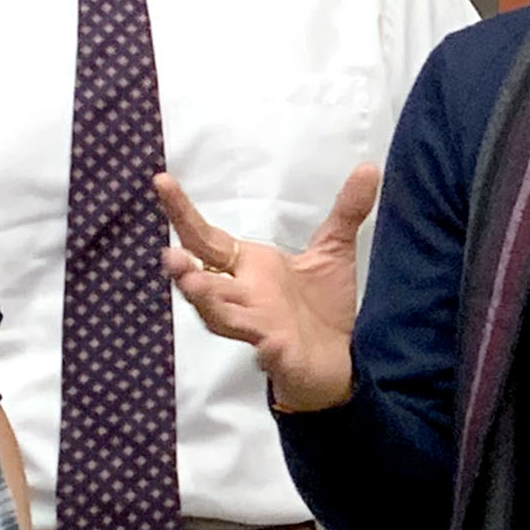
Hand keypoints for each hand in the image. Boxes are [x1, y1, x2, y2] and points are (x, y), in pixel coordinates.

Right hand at [154, 168, 376, 412]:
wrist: (339, 362)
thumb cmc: (322, 309)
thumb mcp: (334, 253)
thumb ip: (346, 212)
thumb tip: (368, 167)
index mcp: (250, 269)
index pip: (207, 239)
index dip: (183, 213)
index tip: (161, 181)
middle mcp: (245, 296)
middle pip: (204, 280)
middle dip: (184, 268)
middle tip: (168, 254)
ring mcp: (258, 325)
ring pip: (221, 315)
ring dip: (207, 301)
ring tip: (193, 284)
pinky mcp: (279, 352)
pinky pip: (266, 347)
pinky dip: (263, 343)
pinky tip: (265, 341)